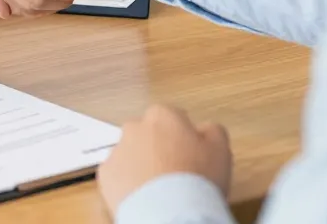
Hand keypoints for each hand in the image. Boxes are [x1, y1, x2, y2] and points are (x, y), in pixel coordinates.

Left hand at [97, 106, 232, 216]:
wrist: (170, 212)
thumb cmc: (198, 178)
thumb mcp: (221, 149)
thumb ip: (213, 131)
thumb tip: (205, 129)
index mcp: (163, 115)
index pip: (172, 118)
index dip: (182, 138)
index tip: (190, 156)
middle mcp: (136, 127)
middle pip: (148, 134)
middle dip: (158, 148)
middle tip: (174, 173)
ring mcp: (117, 150)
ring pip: (131, 154)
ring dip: (141, 166)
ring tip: (159, 189)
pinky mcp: (106, 175)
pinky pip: (118, 175)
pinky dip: (127, 183)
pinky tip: (144, 196)